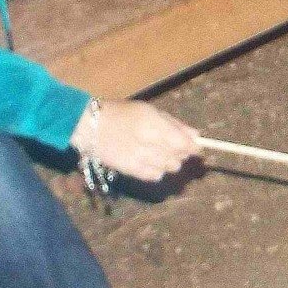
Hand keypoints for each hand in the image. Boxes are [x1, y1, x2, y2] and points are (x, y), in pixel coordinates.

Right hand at [70, 99, 200, 181]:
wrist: (90, 126)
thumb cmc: (122, 113)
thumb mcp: (149, 111)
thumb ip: (174, 124)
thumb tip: (197, 137)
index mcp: (154, 125)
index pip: (184, 144)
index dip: (193, 147)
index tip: (195, 146)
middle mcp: (148, 143)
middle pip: (179, 157)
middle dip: (180, 153)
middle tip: (172, 146)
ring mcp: (140, 159)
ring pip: (170, 168)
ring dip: (169, 161)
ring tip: (158, 152)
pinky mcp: (131, 171)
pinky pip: (155, 176)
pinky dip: (157, 171)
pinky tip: (149, 161)